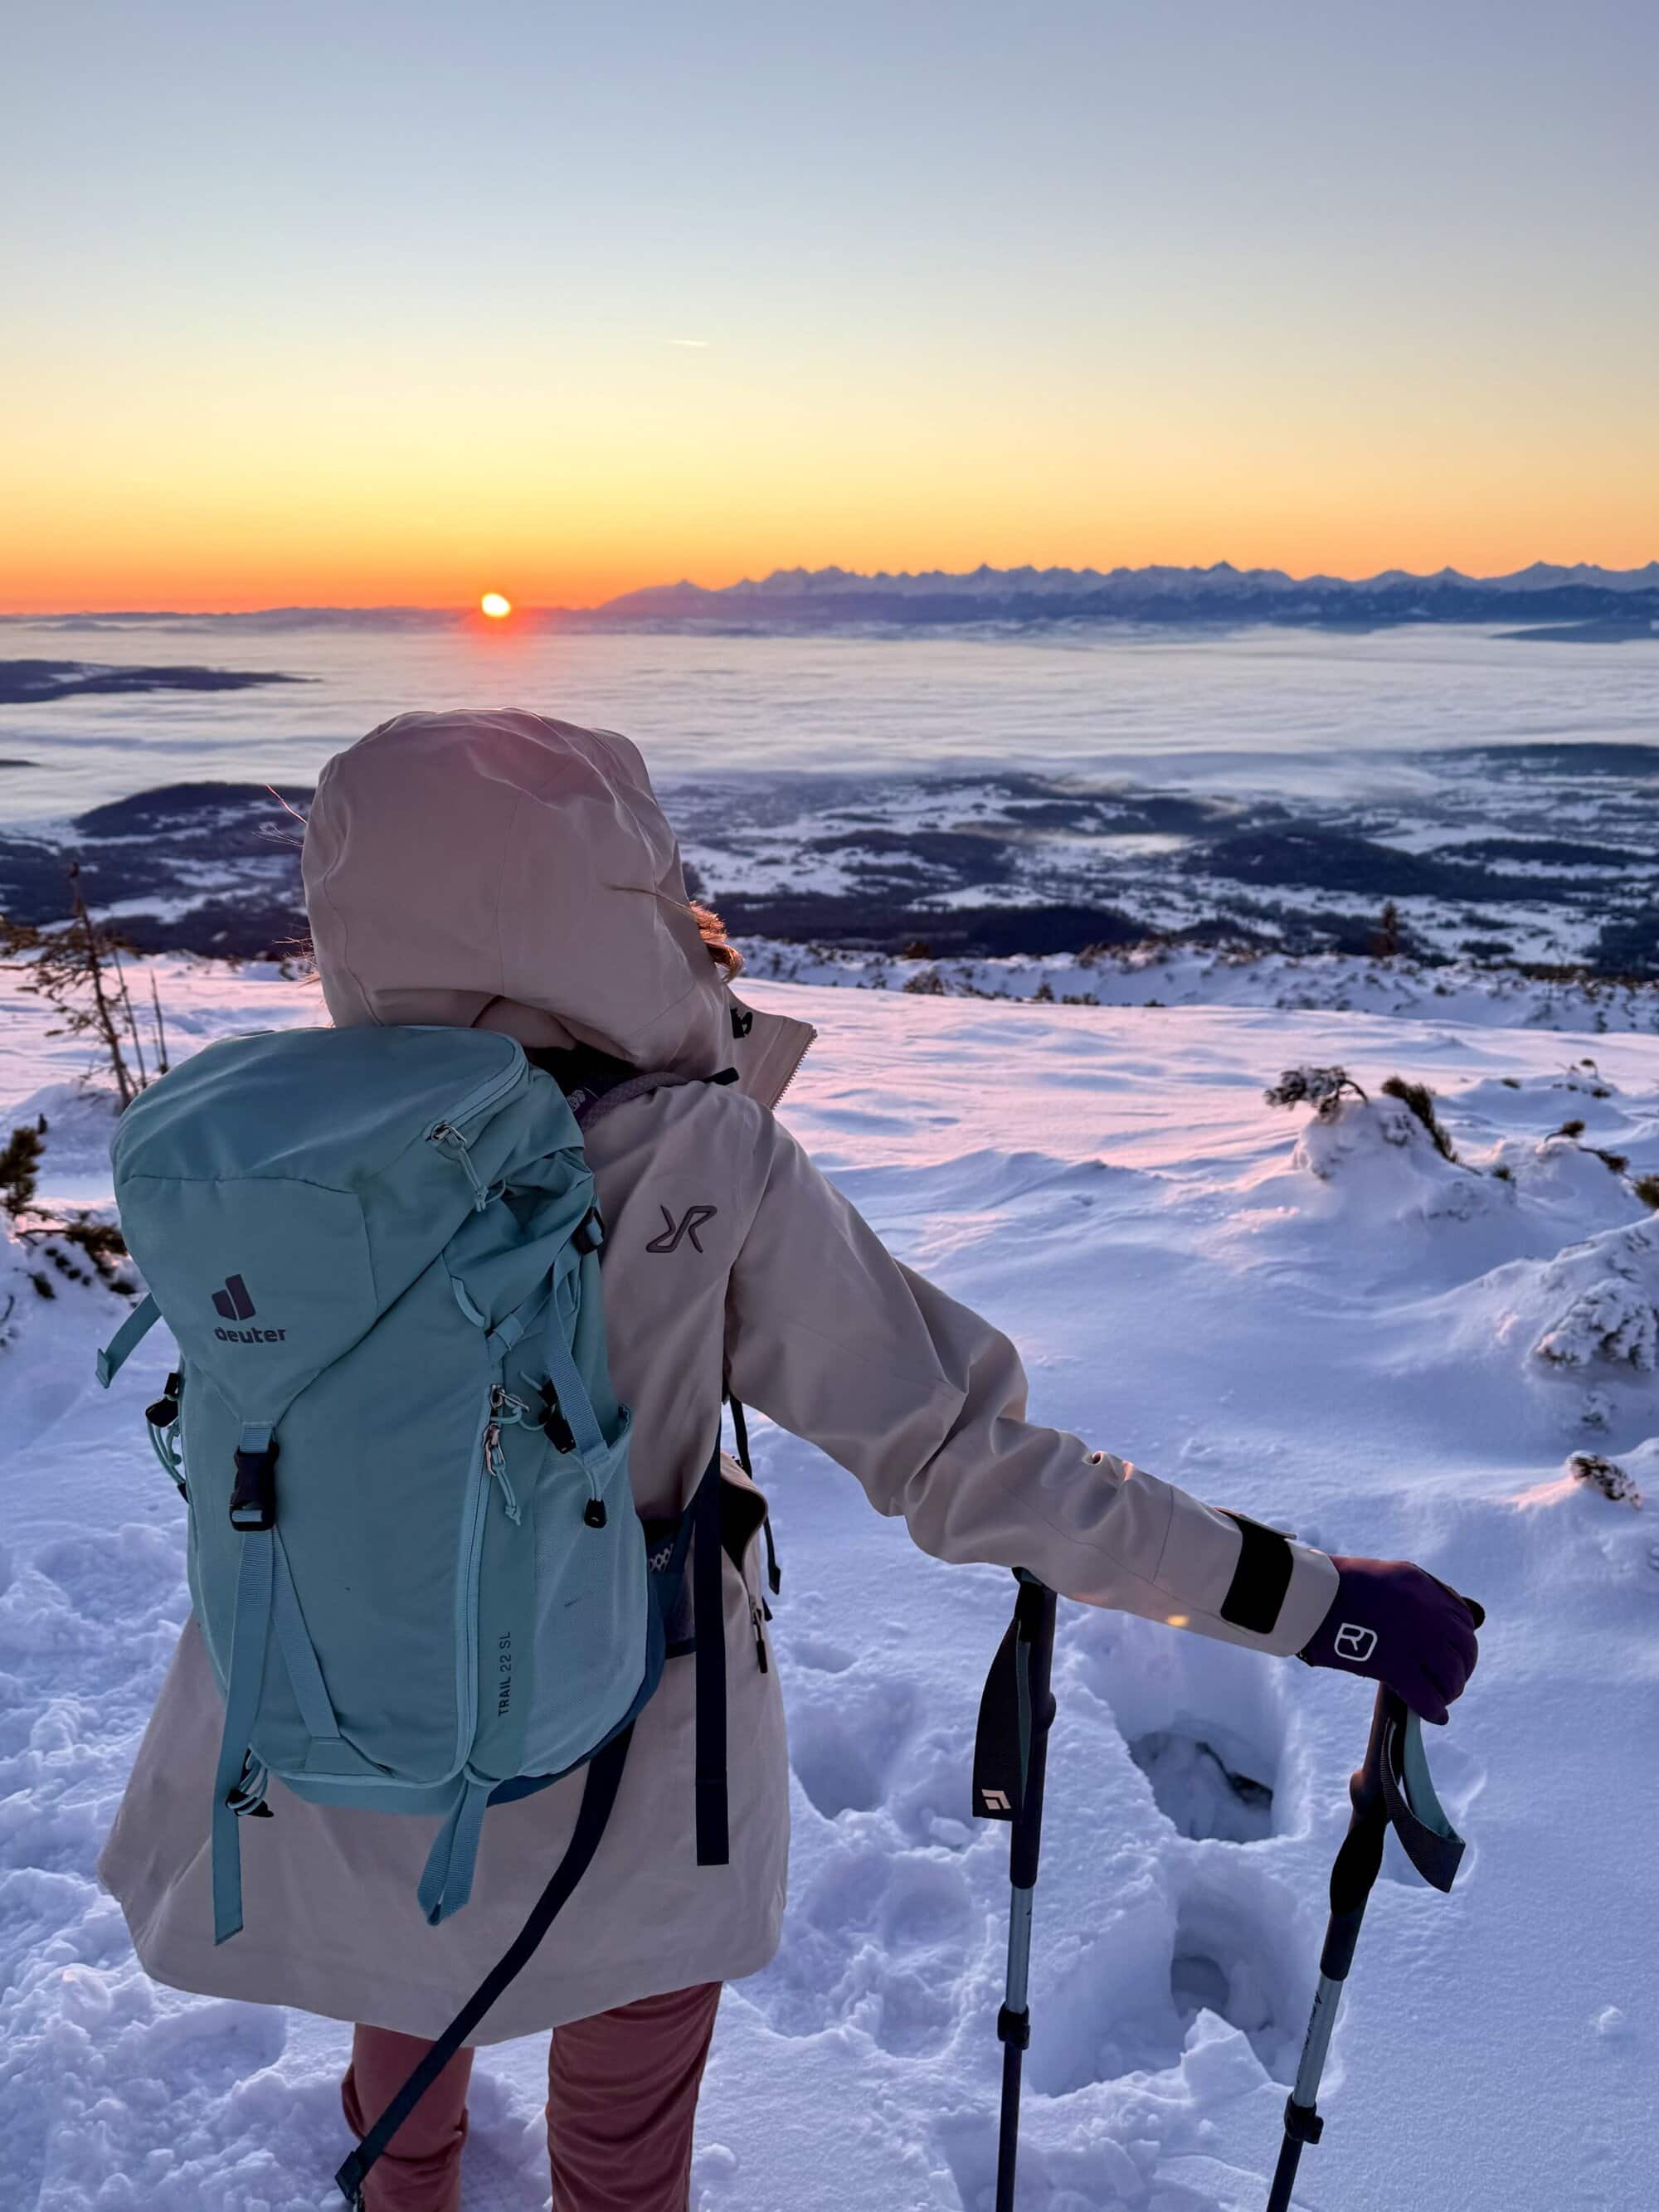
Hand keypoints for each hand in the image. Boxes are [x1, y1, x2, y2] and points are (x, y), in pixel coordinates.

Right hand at [1300, 1558, 1481, 1725]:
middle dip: (1461, 1670)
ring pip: (1450, 1676)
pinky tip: (1435, 1716)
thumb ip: (1414, 1593)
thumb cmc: (1338, 1584)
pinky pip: (1427, 1697)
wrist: (1310, 1594)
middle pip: (1464, 1651)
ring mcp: (1414, 1641)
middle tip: (1450, 1682)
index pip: (1464, 1621)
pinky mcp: (1395, 1666)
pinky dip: (1434, 1710)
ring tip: (1439, 1698)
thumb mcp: (1387, 1575)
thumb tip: (1432, 1622)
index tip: (1454, 1654)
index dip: (1463, 1643)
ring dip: (1448, 1691)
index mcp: (1425, 1587)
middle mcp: (1428, 1613)